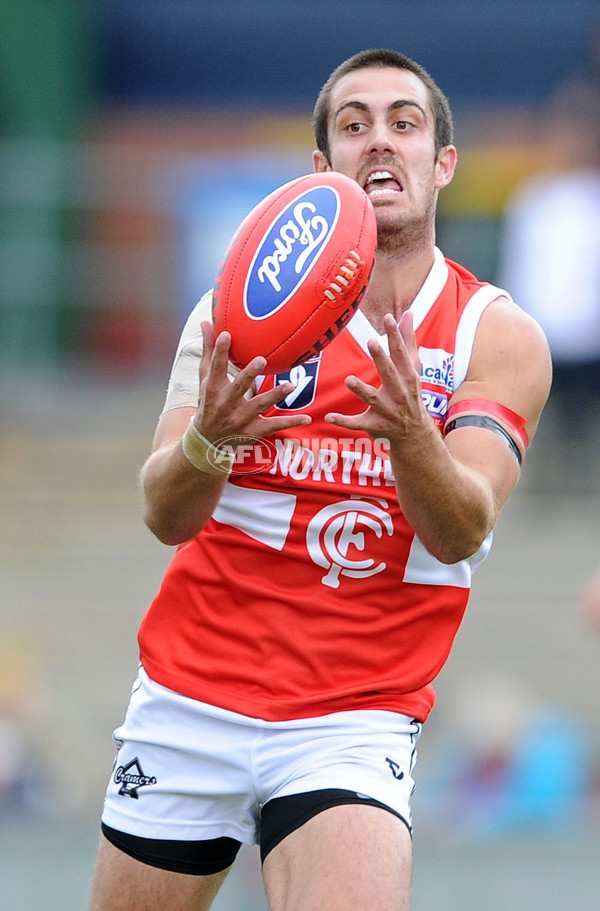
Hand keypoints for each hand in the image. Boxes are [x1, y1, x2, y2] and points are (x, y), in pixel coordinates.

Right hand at [195, 321, 311, 443]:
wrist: (207, 439)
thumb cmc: (209, 402)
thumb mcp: (205, 379)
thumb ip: (209, 351)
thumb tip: (206, 322)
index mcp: (213, 388)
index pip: (216, 367)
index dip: (220, 351)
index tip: (227, 334)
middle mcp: (226, 403)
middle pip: (239, 386)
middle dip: (250, 374)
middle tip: (262, 359)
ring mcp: (240, 418)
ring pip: (260, 405)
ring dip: (275, 395)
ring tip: (291, 386)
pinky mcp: (253, 431)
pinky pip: (274, 425)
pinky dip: (290, 422)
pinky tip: (307, 417)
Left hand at [325, 311, 426, 441]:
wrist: (414, 434)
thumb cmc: (410, 394)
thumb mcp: (412, 368)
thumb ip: (408, 340)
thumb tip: (407, 313)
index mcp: (408, 376)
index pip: (401, 354)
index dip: (395, 336)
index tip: (388, 318)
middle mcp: (399, 393)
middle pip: (389, 373)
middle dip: (381, 359)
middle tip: (371, 342)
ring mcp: (387, 410)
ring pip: (372, 398)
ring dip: (360, 389)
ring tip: (349, 379)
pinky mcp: (375, 425)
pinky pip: (357, 423)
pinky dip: (344, 421)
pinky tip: (329, 416)